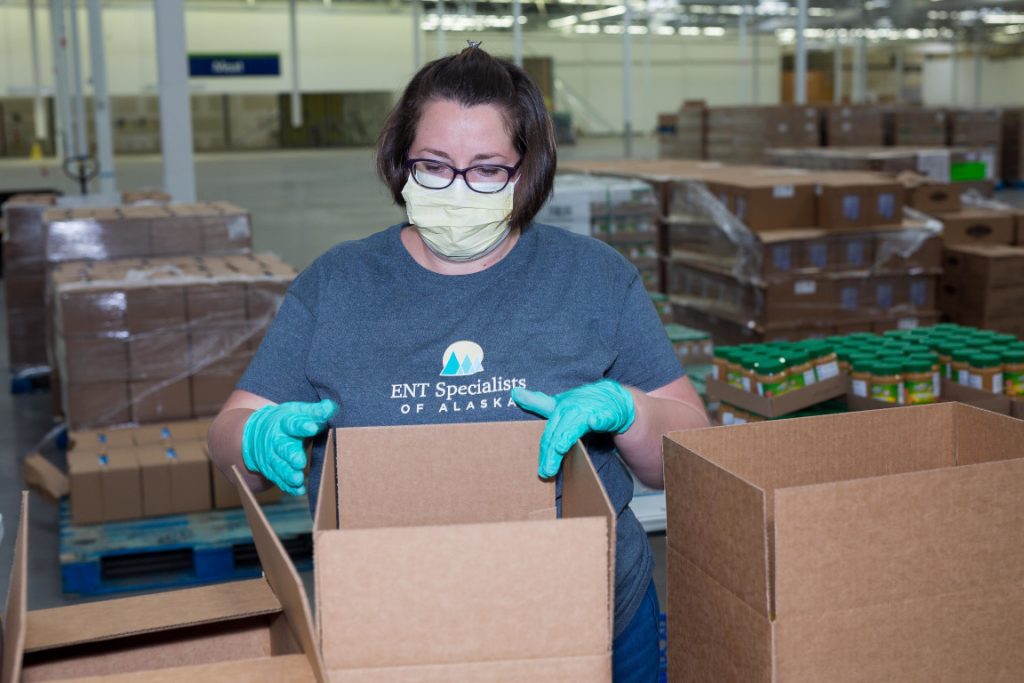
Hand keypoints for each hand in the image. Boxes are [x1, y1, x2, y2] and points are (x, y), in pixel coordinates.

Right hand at [241, 399, 337, 494]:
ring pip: (279, 466)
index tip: (313, 427)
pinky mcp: (271, 470)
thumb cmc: (286, 422)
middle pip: (282, 447)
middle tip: (299, 461)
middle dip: (290, 455)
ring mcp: (271, 456)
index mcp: (283, 423)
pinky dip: (288, 486)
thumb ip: (315, 411)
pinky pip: (279, 479)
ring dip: (288, 473)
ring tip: (298, 479)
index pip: (292, 423)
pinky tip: (298, 490)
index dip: (302, 425)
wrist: (257, 432)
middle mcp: (275, 440)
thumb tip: (331, 406)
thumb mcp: (298, 412)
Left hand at [511, 380, 634, 477]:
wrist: (611, 396)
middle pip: (559, 434)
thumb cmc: (581, 403)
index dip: (543, 451)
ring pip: (576, 426)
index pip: (548, 434)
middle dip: (552, 453)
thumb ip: (536, 402)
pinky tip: (594, 421)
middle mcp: (572, 410)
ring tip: (559, 448)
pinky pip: (602, 417)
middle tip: (547, 471)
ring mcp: (589, 411)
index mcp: (560, 410)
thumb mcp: (557, 404)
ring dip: (568, 435)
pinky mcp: (606, 414)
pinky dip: (598, 419)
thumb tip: (514, 392)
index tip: (540, 470)